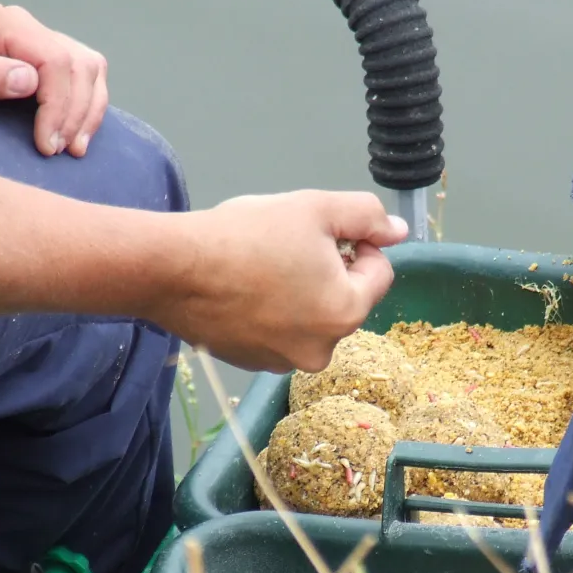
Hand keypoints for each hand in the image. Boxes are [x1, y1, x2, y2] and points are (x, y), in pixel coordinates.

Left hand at [0, 1, 106, 158]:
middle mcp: (24, 23)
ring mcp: (38, 37)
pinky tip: (77, 134)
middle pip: (78, 63)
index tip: (46, 145)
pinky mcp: (46, 54)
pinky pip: (87, 74)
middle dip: (74, 113)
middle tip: (56, 151)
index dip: (58, 105)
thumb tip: (28, 80)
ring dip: (88, 111)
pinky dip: (89, 105)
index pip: (53, 59)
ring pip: (91, 67)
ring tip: (72, 148)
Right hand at [161, 190, 409, 372]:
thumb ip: (367, 217)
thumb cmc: (246, 235)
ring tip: (261, 267)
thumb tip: (398, 231)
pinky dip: (271, 312)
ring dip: (300, 292)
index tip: (322, 232)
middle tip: (288, 246)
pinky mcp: (252, 363)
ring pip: (311, 316)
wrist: (173, 269)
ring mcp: (284, 362)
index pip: (379, 273)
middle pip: (345, 299)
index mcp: (346, 312)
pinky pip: (279, 332)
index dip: (358, 244)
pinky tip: (244, 289)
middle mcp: (321, 350)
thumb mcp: (315, 208)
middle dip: (328, 271)